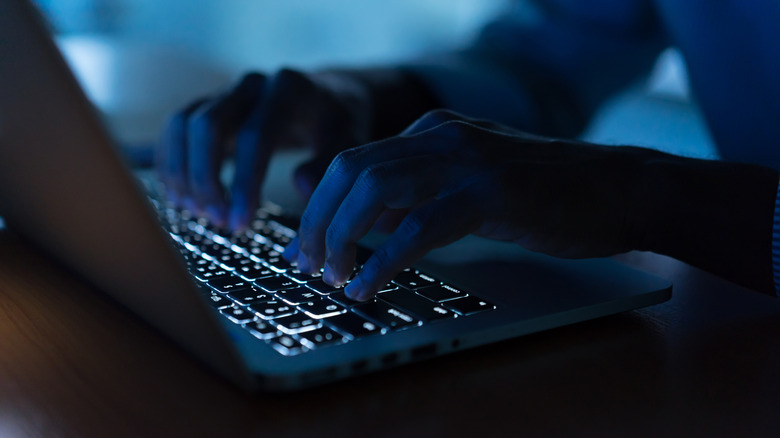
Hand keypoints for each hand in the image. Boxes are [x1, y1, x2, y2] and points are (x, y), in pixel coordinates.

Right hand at [156, 69, 371, 228]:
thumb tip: (301, 186)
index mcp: (289, 90)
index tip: (240, 223)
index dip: (243, 183)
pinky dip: (172, 162)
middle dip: (206, 179)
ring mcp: (226, 91)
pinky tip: (182, 196)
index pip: (255, 136)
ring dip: (182, 172)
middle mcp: (252, 85)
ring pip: (183, 124)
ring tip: (197, 212)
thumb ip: (329, 165)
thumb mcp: (349, 144)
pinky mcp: (208, 104)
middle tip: (217, 222)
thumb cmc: (337, 126)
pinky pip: (176, 128)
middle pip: (207, 125)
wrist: (326, 98)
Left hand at [285, 109, 662, 299]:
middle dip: (317, 222)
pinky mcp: (490, 192)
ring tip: (333, 278)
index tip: (303, 246)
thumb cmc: (545, 195)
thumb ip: (415, 195)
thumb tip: (358, 222)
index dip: (316, 206)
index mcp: (430, 131)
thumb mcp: (466, 186)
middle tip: (308, 265)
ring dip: (342, 239)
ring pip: (374, 191)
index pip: (351, 161)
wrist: (619, 188)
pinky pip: (419, 226)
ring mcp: (465, 160)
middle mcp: (440, 135)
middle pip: (349, 171)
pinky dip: (384, 260)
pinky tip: (368, 285)